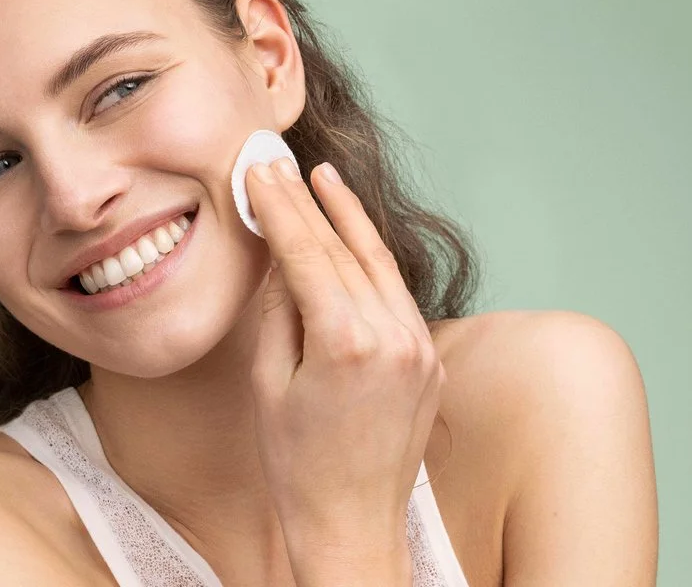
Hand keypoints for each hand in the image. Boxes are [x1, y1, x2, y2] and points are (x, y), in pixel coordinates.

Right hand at [244, 157, 444, 580]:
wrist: (351, 525)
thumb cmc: (296, 464)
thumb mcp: (268, 381)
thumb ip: (279, 308)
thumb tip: (281, 254)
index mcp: (346, 342)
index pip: (308, 253)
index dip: (281, 208)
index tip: (260, 173)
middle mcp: (394, 337)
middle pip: (347, 250)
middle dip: (312, 203)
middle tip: (285, 165)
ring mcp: (421, 348)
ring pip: (381, 265)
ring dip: (351, 221)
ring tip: (326, 182)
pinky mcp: (431, 361)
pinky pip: (398, 296)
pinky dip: (373, 263)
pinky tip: (355, 239)